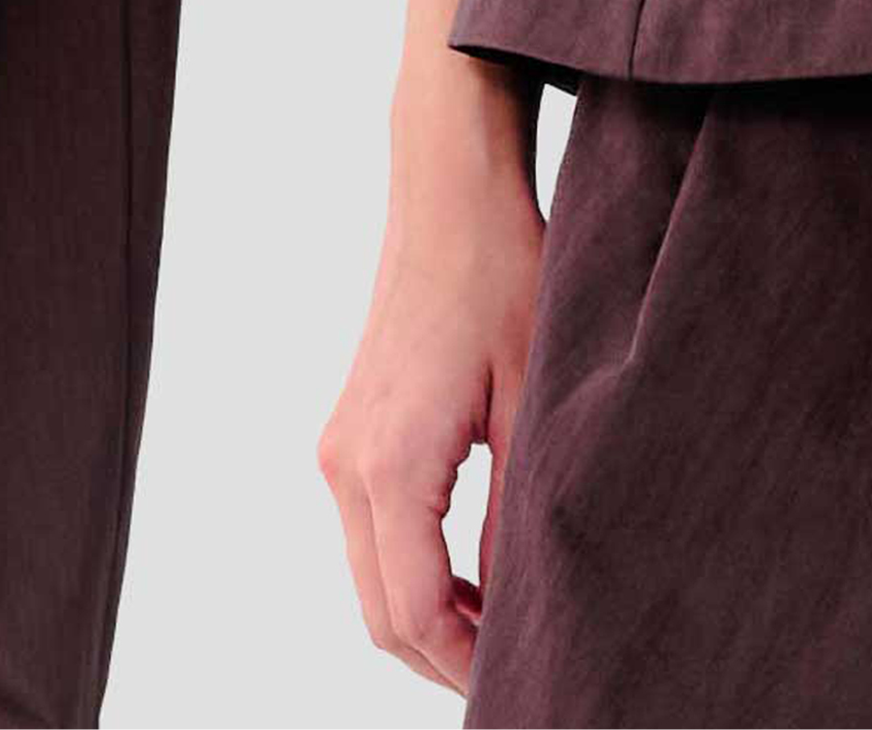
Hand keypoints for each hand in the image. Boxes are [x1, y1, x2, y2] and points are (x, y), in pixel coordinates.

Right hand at [318, 158, 543, 692]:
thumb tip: (523, 610)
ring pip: (371, 579)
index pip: (415, 613)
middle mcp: (346, 463)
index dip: (467, 667)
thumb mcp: (532, 405)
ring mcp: (340, 446)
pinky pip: (370, 534)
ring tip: (505, 632)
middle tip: (518, 673)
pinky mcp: (350, 429)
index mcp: (390, 463)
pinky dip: (413, 572)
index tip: (524, 684)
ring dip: (428, 618)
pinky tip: (475, 575)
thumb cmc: (501, 276)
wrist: (448, 191)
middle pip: (381, 613)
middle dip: (442, 659)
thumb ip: (518, 517)